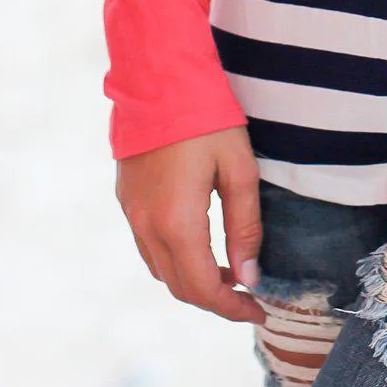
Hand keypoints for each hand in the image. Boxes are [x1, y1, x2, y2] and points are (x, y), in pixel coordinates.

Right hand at [115, 123, 266, 324]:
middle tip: (248, 296)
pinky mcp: (127, 199)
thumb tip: (249, 275)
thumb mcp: (239, 167)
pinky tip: (200, 244)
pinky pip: (149, 246)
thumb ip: (244, 225)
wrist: (157, 77)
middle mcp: (147, 226)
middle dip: (215, 299)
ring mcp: (132, 213)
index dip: (232, 308)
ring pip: (161, 269)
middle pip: (180, 287)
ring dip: (193, 280)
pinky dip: (175, 259)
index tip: (259, 309)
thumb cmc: (205, 117)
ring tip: (230, 271)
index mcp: (177, 223)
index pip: (204, 289)